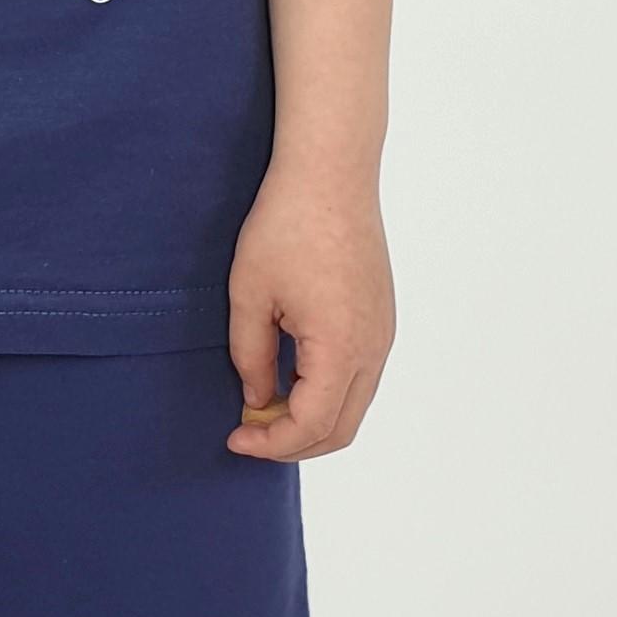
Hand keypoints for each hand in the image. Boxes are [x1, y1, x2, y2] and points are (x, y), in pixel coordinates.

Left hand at [225, 164, 394, 460]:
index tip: (234, 438)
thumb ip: (251, 358)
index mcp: (341, 346)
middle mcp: (373, 347)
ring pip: (354, 406)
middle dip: (292, 444)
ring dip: (311, 420)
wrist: (331, 173)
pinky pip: (360, 377)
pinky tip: (289, 378)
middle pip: (340, 430)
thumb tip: (257, 402)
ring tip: (263, 407)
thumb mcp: (249, 295)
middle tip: (248, 434)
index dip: (270, 444)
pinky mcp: (382, 319)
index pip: (311, 425)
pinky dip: (327, 393)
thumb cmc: (285, 225)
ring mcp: (383, 334)